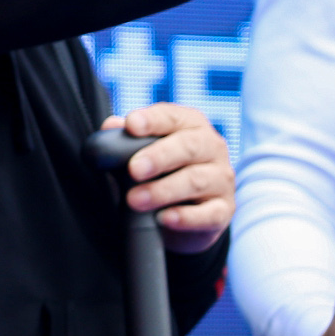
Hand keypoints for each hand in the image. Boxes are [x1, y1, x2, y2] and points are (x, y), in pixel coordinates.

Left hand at [101, 102, 233, 252]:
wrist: (184, 213)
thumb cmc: (161, 172)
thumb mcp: (141, 153)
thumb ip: (125, 140)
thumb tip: (111, 125)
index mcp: (191, 125)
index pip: (172, 117)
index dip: (152, 120)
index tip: (131, 125)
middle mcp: (212, 147)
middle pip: (188, 147)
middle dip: (158, 156)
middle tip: (133, 169)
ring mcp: (221, 179)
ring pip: (195, 181)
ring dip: (162, 190)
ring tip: (135, 200)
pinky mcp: (223, 210)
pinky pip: (209, 214)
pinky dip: (185, 217)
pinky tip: (164, 218)